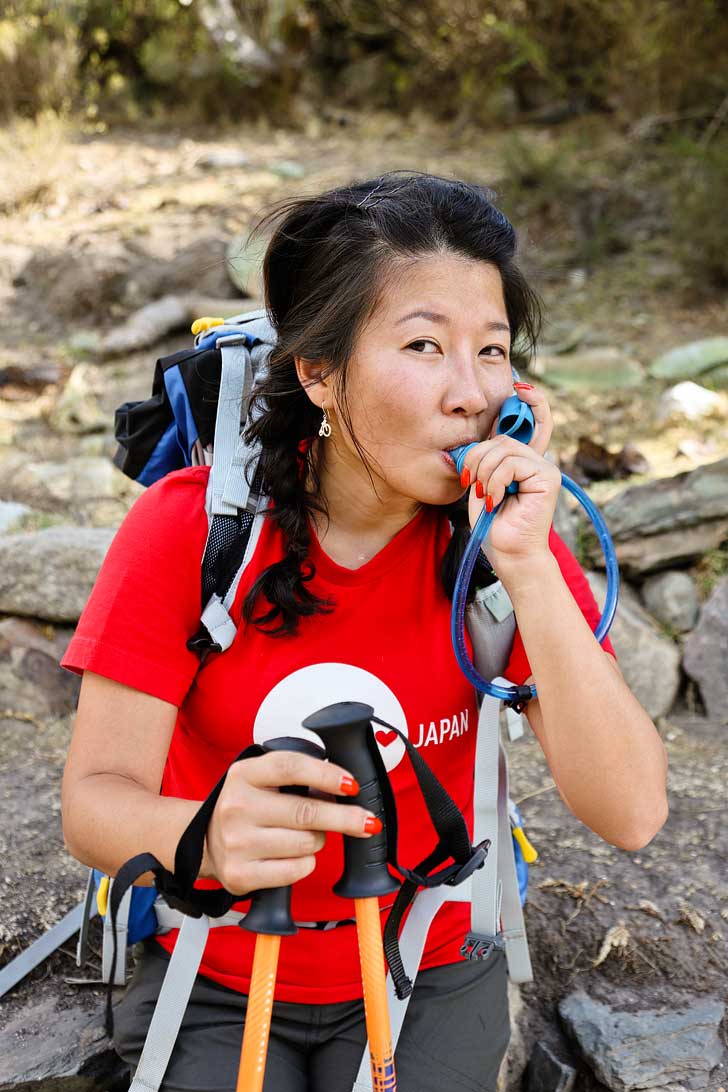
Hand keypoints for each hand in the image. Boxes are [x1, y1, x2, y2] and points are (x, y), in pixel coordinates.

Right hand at [205, 749, 377, 894]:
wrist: (203, 842)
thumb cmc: (245, 807)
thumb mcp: (259, 778)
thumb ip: (295, 775)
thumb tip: (344, 786)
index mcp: (244, 774)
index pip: (290, 768)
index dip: (326, 774)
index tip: (351, 784)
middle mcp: (236, 806)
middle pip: (306, 811)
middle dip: (345, 817)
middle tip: (368, 820)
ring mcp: (236, 842)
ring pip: (307, 842)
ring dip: (319, 839)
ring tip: (307, 835)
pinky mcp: (241, 874)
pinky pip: (297, 869)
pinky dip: (307, 862)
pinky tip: (295, 855)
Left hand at [459, 384, 560, 572]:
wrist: (508, 552)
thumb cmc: (493, 522)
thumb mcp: (482, 482)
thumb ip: (485, 457)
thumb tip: (478, 437)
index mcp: (524, 459)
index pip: (533, 420)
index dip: (530, 400)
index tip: (518, 387)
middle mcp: (538, 459)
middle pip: (502, 437)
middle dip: (478, 457)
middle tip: (471, 481)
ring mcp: (545, 468)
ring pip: (504, 449)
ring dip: (484, 473)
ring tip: (484, 496)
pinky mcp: (547, 478)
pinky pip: (511, 464)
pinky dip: (495, 481)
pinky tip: (494, 500)